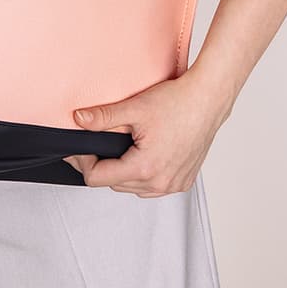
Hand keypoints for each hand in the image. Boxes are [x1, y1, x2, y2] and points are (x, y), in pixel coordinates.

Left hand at [62, 70, 230, 194]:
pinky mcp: (184, 181)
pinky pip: (153, 187)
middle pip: (114, 184)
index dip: (83, 162)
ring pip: (133, 188)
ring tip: (120, 147)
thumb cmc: (177, 102)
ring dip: (122, 172)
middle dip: (101, 166)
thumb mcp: (134, 108)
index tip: (81, 146)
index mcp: (144, 168)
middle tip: (96, 143)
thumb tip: (78, 119)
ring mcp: (174, 184)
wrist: (208, 99)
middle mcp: (160, 183)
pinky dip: (143, 175)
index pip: (97, 179)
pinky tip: (142, 155)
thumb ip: (103, 117)